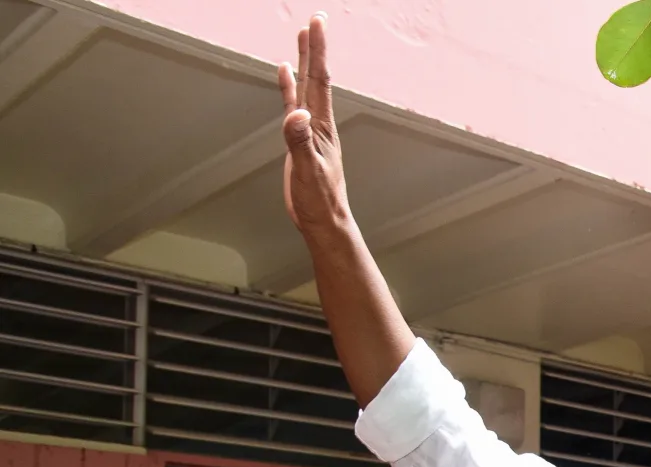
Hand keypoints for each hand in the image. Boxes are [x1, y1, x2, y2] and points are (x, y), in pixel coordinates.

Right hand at [280, 14, 353, 241]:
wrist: (324, 220)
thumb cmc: (318, 200)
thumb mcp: (307, 172)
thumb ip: (300, 143)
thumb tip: (297, 114)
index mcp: (321, 126)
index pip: (319, 80)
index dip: (317, 51)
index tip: (317, 23)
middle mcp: (318, 122)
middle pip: (316, 76)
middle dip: (315, 47)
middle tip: (315, 19)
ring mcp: (310, 129)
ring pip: (306, 86)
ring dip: (304, 61)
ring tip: (303, 35)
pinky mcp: (300, 138)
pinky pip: (293, 103)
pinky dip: (289, 85)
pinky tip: (284, 71)